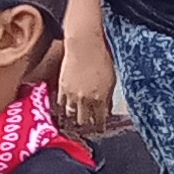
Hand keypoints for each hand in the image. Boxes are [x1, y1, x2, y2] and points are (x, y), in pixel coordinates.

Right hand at [57, 18, 121, 136]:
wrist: (84, 45)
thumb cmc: (101, 58)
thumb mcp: (111, 79)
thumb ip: (108, 97)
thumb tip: (106, 109)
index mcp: (100, 99)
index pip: (99, 121)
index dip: (99, 127)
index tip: (100, 128)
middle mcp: (85, 100)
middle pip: (84, 121)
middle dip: (87, 123)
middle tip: (89, 123)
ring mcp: (72, 94)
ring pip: (71, 114)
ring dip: (75, 116)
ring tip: (77, 117)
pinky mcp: (62, 87)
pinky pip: (61, 104)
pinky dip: (65, 106)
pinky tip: (67, 106)